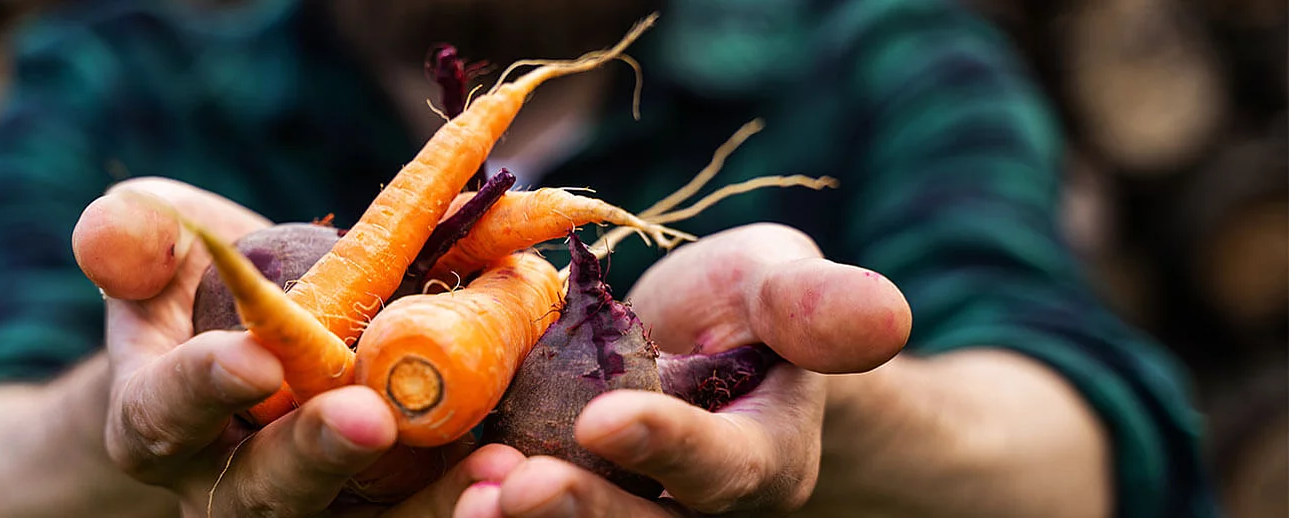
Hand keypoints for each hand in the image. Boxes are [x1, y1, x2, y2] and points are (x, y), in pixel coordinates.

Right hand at [75, 177, 522, 516]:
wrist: (251, 357)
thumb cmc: (196, 294)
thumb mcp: (154, 250)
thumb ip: (131, 240)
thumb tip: (111, 239)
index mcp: (157, 422)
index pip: (165, 414)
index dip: (204, 387)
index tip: (255, 355)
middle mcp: (225, 487)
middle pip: (262, 494)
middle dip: (315, 456)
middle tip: (370, 419)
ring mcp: (309, 510)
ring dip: (424, 509)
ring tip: (489, 474)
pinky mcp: (378, 512)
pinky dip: (463, 509)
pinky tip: (512, 480)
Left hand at [451, 223, 910, 516]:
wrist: (698, 350)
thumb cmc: (749, 309)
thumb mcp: (782, 283)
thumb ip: (815, 305)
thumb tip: (886, 314)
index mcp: (759, 458)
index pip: (719, 466)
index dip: (666, 446)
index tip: (607, 420)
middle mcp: (691, 509)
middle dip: (579, 514)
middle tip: (511, 489)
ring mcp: (629, 512)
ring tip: (467, 493)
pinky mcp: (567, 496)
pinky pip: (530, 513)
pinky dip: (485, 506)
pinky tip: (442, 482)